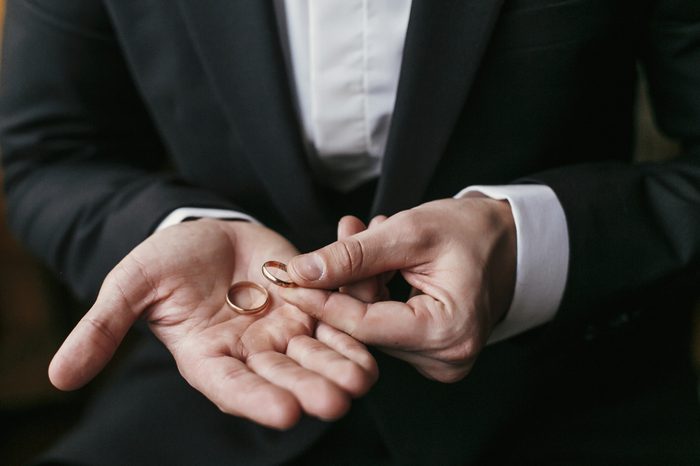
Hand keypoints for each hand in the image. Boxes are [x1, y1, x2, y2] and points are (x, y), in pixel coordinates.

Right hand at [48, 220, 377, 428]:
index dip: (256, 400)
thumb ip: (103, 329)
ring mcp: (284, 331)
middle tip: (336, 400)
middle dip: (310, 388)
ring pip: (318, 353)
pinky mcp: (311, 305)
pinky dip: (354, 314)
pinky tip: (371, 314)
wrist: (205, 234)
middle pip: (284, 377)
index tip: (282, 411)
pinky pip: (337, 312)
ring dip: (341, 363)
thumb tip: (57, 377)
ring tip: (363, 374)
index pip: (232, 388)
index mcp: (209, 358)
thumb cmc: (164, 262)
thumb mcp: (130, 288)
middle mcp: (252, 354)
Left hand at [280, 197, 515, 382]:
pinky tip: (379, 257)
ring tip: (367, 233)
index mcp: (446, 332)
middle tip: (344, 229)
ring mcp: (438, 362)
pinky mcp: (431, 355)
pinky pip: (384, 325)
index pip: (362, 323)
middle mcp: (444, 359)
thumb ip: (354, 255)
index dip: (320, 301)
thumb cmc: (471, 232)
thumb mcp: (411, 232)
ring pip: (370, 324)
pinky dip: (375, 290)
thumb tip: (300, 273)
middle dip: (345, 278)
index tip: (285, 281)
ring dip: (360, 278)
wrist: (508, 242)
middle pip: (364, 325)